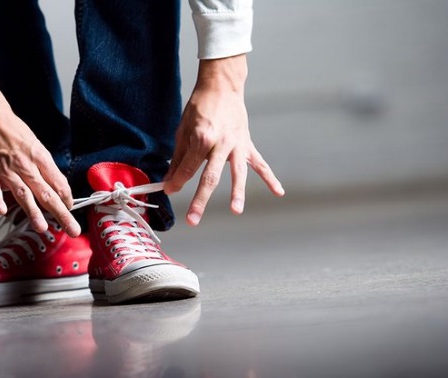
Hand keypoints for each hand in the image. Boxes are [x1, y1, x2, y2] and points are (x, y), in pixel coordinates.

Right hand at [0, 87, 79, 235]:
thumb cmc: (14, 133)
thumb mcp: (36, 147)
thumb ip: (44, 168)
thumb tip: (55, 189)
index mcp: (40, 158)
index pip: (59, 183)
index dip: (67, 198)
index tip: (71, 209)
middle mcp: (26, 165)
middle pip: (46, 193)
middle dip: (61, 213)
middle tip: (72, 229)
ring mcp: (6, 170)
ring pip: (23, 194)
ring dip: (33, 212)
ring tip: (42, 227)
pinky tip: (1, 211)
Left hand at [163, 55, 283, 225]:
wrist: (222, 87)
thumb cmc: (199, 107)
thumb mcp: (183, 130)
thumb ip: (179, 157)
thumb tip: (170, 180)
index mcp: (203, 138)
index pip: (188, 168)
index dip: (177, 182)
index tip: (169, 192)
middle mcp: (221, 143)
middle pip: (211, 177)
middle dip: (200, 200)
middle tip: (193, 219)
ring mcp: (237, 145)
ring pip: (237, 173)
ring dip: (237, 193)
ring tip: (236, 210)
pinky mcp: (248, 144)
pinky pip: (260, 164)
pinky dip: (271, 178)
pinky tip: (278, 192)